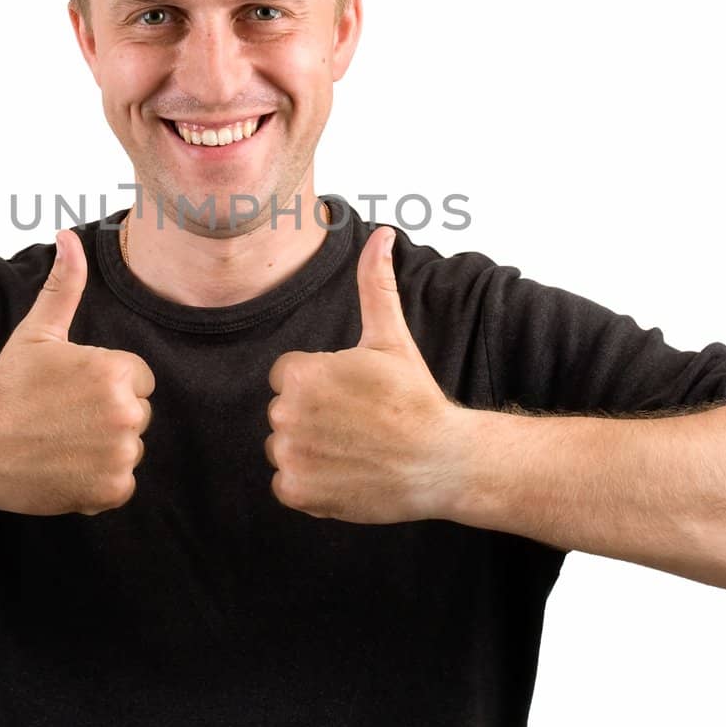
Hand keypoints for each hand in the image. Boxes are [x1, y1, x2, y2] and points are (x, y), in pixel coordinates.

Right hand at [0, 228, 154, 516]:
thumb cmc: (7, 387)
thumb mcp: (38, 332)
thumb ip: (64, 284)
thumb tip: (68, 237)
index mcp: (116, 371)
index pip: (137, 378)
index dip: (104, 384)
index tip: (70, 393)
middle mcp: (126, 413)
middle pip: (138, 414)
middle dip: (107, 416)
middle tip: (61, 418)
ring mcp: (120, 455)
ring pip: (129, 448)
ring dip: (104, 450)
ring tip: (60, 443)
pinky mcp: (111, 491)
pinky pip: (122, 484)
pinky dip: (98, 482)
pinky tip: (65, 469)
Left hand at [264, 225, 466, 523]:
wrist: (441, 461)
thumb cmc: (414, 398)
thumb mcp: (390, 337)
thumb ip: (374, 283)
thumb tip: (382, 234)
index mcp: (299, 373)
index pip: (288, 376)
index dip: (322, 385)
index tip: (353, 395)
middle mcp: (285, 414)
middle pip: (283, 411)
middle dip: (314, 416)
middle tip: (357, 422)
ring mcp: (290, 456)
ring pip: (283, 447)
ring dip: (310, 450)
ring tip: (352, 447)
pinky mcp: (297, 492)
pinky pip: (286, 484)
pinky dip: (311, 484)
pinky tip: (345, 473)